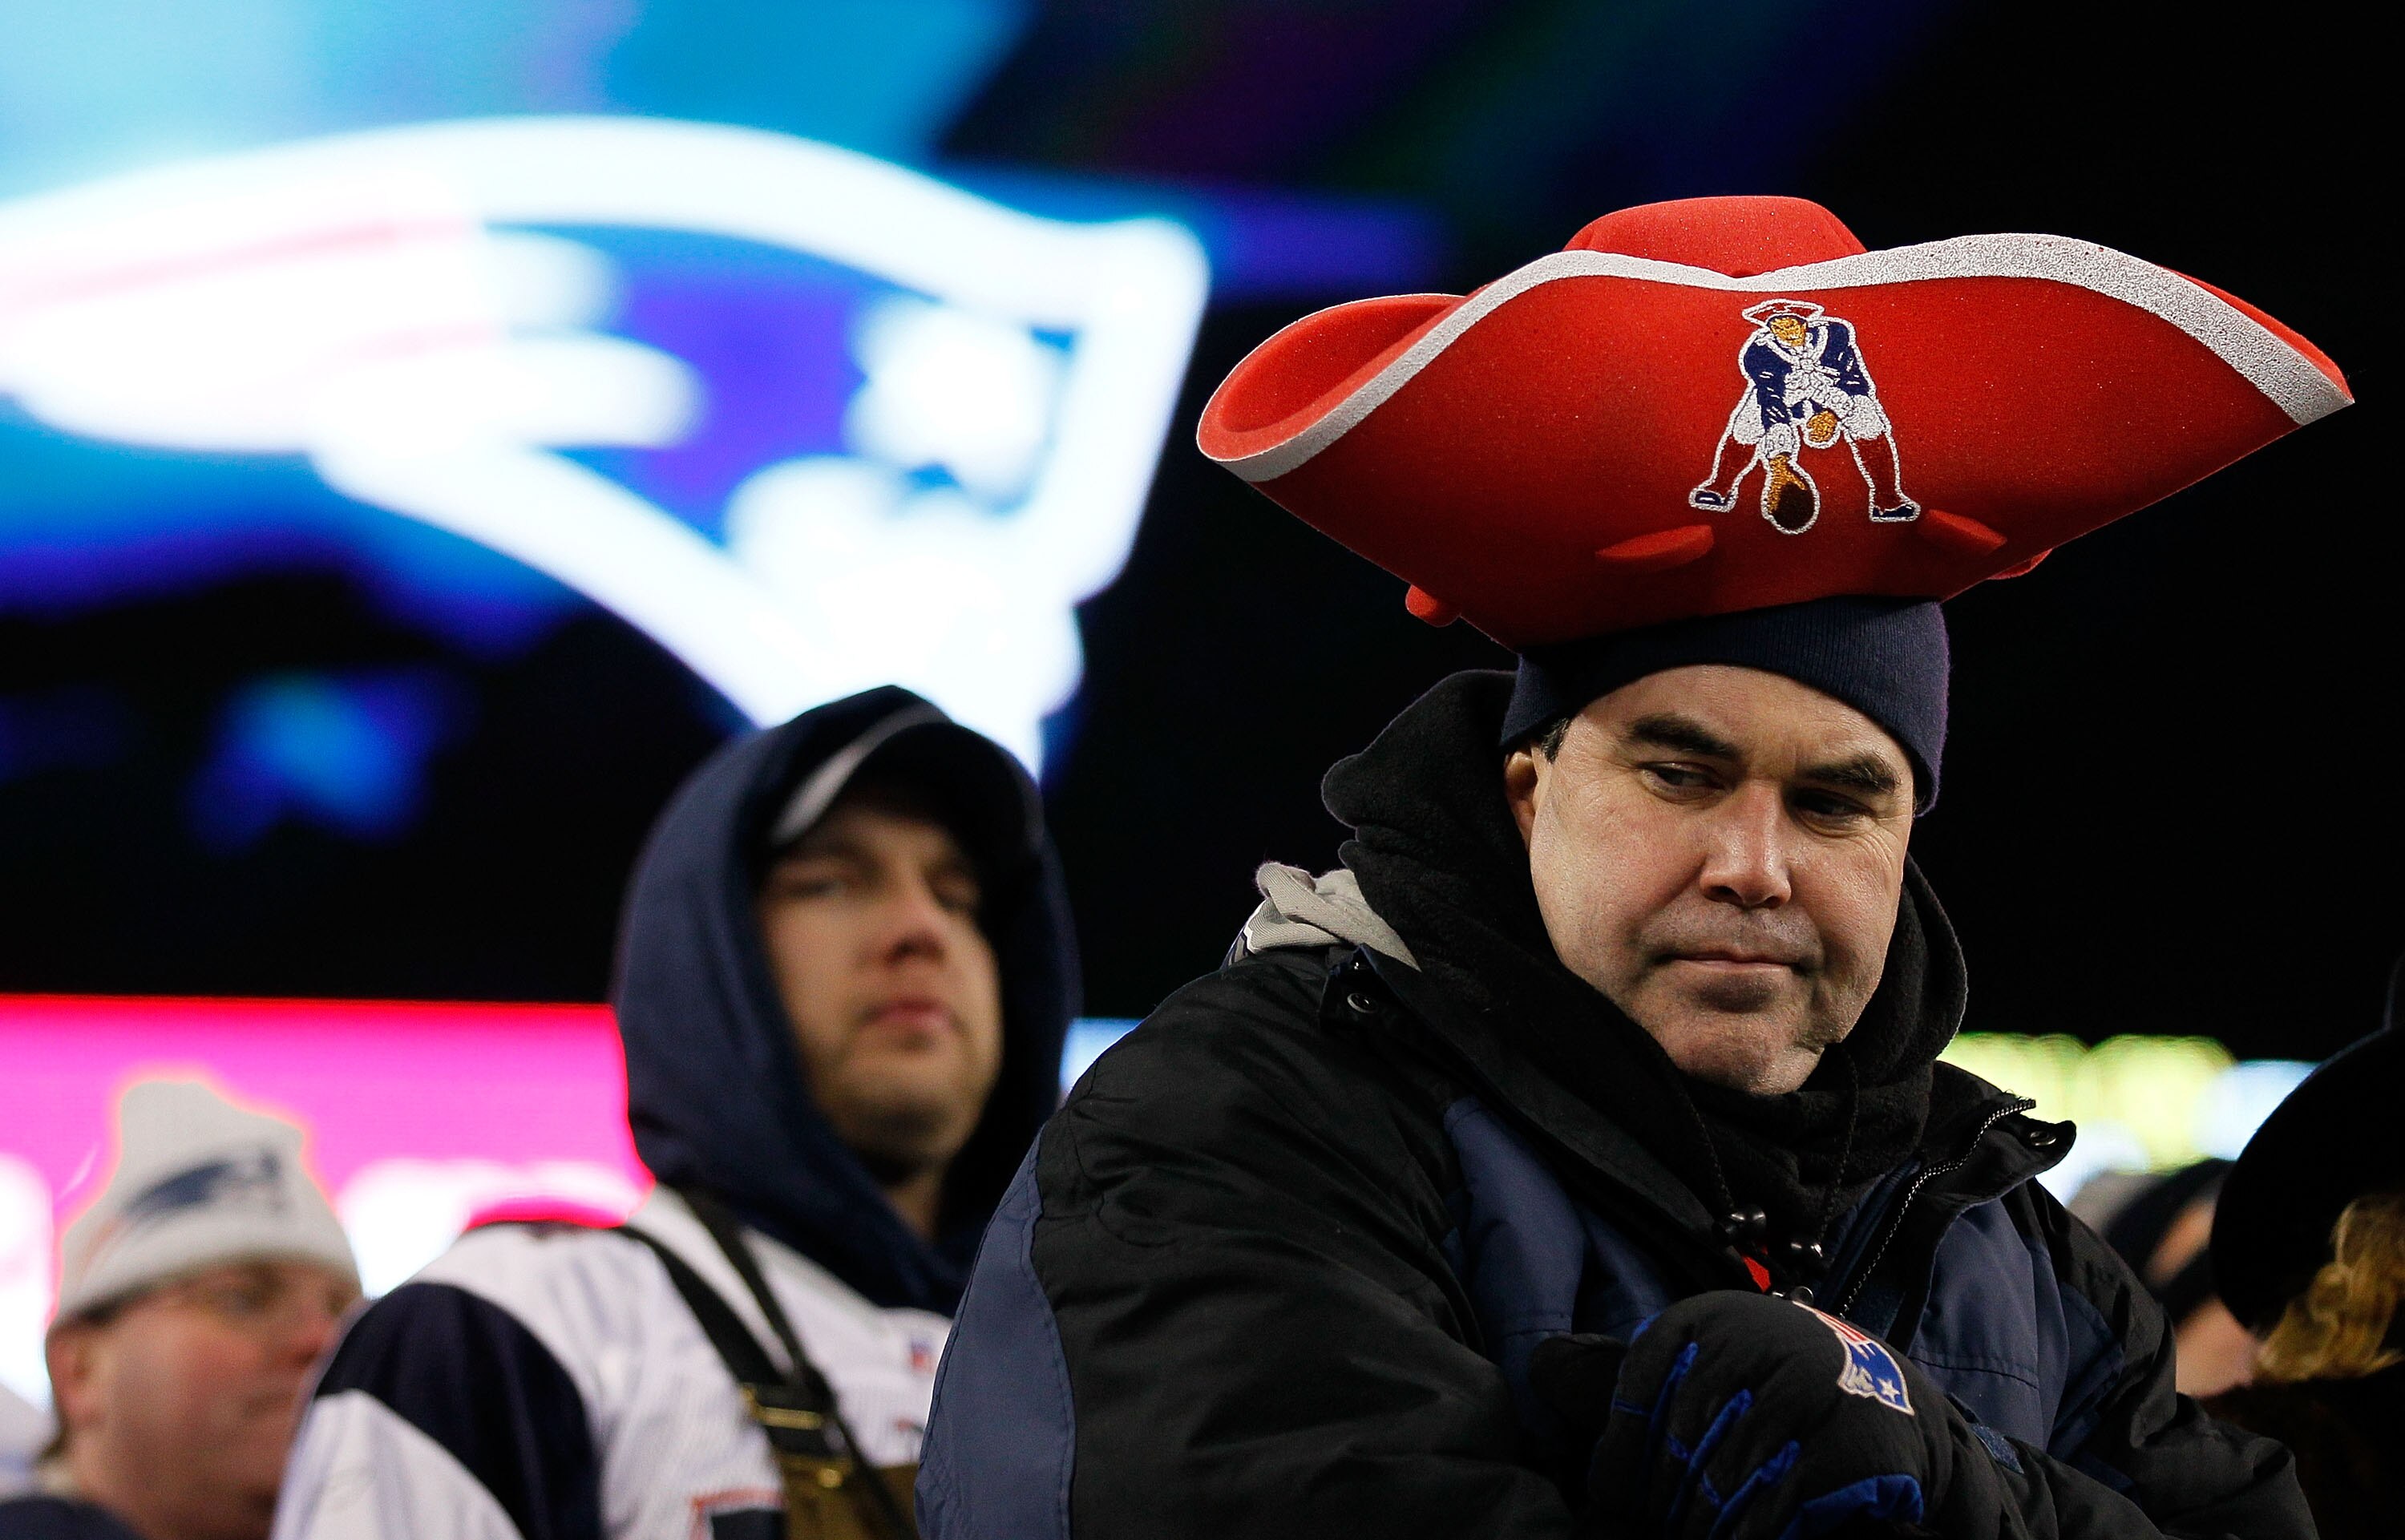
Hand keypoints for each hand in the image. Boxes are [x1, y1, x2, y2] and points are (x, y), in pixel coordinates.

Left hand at [1531, 1292, 2008, 1539]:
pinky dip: (1753, 1536)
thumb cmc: (1772, 1390)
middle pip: (1670, 1460)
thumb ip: (1625, 1377)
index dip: (1619, 1468)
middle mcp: (1746, 1345)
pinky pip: (1770, 1517)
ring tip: (1704, 1529)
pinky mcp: (1844, 1448)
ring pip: (1715, 1494)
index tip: (1617, 1505)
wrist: (1894, 1404)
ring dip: (1705, 1527)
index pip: (1628, 1403)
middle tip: (1668, 1527)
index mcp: (1699, 1322)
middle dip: (1664, 1511)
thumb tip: (1541, 1368)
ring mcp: (1799, 1394)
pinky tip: (1749, 1533)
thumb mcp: (1700, 1364)